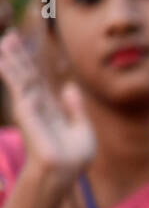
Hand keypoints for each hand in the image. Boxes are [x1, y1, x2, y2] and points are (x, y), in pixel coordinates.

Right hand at [0, 29, 94, 181]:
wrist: (65, 171)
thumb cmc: (74, 158)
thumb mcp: (82, 129)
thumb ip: (76, 109)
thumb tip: (69, 88)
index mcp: (52, 109)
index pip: (39, 81)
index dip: (32, 65)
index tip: (27, 50)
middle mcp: (39, 106)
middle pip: (27, 74)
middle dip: (18, 56)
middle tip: (10, 36)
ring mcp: (31, 107)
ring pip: (21, 76)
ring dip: (12, 58)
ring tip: (5, 40)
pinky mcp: (26, 110)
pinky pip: (19, 85)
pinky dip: (11, 71)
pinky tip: (4, 58)